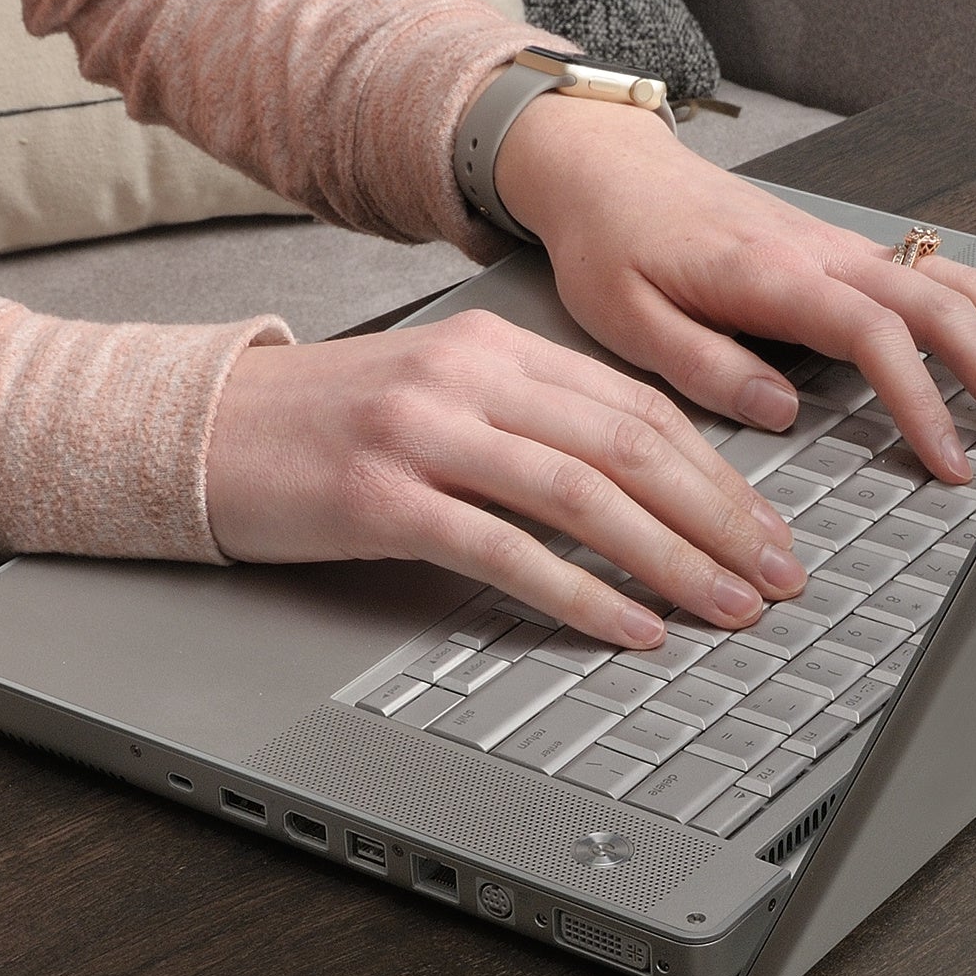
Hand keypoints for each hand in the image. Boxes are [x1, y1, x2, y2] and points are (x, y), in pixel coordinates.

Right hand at [204, 311, 806, 647]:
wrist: (199, 430)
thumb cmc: (324, 427)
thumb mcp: (440, 397)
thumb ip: (530, 423)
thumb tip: (639, 488)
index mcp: (494, 347)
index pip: (636, 407)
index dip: (717, 472)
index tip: (767, 526)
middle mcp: (468, 378)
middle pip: (628, 448)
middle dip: (720, 519)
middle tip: (776, 576)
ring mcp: (424, 434)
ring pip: (582, 497)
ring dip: (671, 560)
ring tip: (725, 607)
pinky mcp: (383, 498)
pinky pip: (506, 551)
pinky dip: (580, 595)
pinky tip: (628, 627)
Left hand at [496, 93, 975, 484]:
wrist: (608, 168)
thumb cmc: (613, 241)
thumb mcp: (626, 318)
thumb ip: (703, 366)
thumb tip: (779, 411)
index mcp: (774, 272)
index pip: (878, 334)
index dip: (925, 399)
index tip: (952, 460)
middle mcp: (825, 251)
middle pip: (946, 305)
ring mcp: (845, 247)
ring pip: (959, 284)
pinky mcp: (848, 253)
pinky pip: (941, 277)